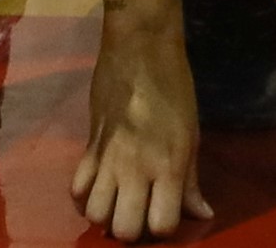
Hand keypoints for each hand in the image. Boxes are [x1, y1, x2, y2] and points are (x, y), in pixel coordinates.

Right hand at [73, 29, 211, 241]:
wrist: (139, 47)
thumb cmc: (174, 88)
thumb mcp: (191, 134)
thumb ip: (191, 180)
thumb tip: (201, 214)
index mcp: (169, 166)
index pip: (160, 226)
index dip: (162, 229)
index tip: (163, 216)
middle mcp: (136, 169)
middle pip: (123, 230)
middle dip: (131, 230)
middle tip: (138, 212)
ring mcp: (108, 159)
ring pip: (94, 214)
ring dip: (105, 214)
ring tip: (117, 200)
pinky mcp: (87, 145)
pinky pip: (75, 188)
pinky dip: (84, 194)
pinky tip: (97, 184)